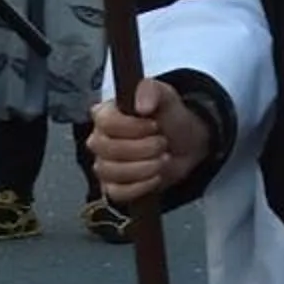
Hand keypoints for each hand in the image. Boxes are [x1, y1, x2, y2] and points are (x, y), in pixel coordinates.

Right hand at [89, 77, 211, 203]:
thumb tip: (142, 105)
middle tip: (162, 143)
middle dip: (143, 148)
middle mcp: (99, 139)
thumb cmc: (168, 118)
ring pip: (112, 172)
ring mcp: (104, 165)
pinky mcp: (113, 187)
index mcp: (104, 114)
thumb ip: (151, 90)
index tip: (154, 125)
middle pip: (108, 149)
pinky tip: (156, 176)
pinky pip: (117, 193)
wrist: (185, 144)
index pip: (106, 123)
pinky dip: (140, 187)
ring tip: (162, 158)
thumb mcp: (165, 95)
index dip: (133, 127)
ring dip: (144, 168)